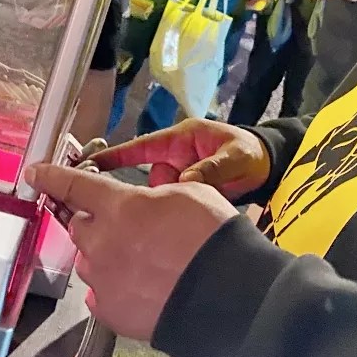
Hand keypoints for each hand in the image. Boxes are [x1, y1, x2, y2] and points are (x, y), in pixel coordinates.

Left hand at [25, 163, 237, 341]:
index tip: (34, 173)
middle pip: (79, 226)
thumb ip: (158, 192)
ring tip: (140, 264)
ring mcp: (102, 279)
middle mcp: (101, 241)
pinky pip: (100, 295)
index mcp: (119, 206)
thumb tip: (148, 196)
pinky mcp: (110, 311)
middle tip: (125, 228)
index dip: (51, 177)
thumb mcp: (190, 193)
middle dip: (95, 223)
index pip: (72, 186)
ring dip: (105, 257)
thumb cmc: (211, 236)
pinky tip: (139, 288)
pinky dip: (113, 288)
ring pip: (89, 262)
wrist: (223, 294)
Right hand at [87, 118, 271, 199]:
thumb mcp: (235, 157)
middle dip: (158, 192)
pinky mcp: (187, 193)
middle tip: (177, 199)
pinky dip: (180, 211)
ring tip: (197, 204)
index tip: (88, 166)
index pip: (141, 147)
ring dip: (174, 204)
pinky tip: (192, 216)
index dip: (114, 156)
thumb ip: (212, 168)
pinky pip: (174, 203)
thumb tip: (186, 180)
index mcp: (181, 139)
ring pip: (162, 195)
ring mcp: (180, 176)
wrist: (268, 169)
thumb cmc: (250, 153)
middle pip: (150, 178)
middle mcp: (175, 157)